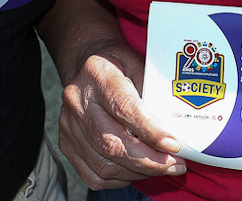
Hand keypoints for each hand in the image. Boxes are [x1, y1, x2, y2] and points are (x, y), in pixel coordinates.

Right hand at [59, 39, 189, 187]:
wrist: (85, 65)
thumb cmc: (119, 65)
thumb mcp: (139, 63)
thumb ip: (153, 91)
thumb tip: (175, 127)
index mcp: (98, 74)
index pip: (124, 109)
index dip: (150, 132)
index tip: (173, 145)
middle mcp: (77, 101)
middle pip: (112, 143)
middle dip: (149, 161)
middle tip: (175, 165)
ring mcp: (69, 125)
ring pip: (104, 164)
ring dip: (138, 172)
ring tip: (162, 168)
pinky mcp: (66, 143)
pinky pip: (93, 175)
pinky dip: (119, 179)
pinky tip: (138, 170)